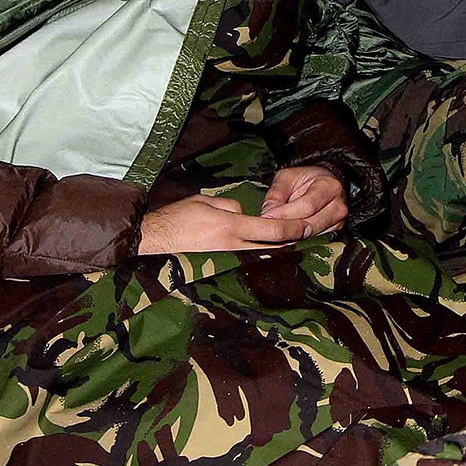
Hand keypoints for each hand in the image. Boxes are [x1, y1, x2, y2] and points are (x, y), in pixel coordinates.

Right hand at [136, 192, 310, 254]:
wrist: (154, 240)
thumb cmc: (178, 217)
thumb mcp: (207, 202)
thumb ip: (231, 207)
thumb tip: (244, 215)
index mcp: (231, 227)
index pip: (271, 229)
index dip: (292, 228)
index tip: (309, 225)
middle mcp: (232, 245)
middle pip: (271, 246)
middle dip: (292, 242)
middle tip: (311, 236)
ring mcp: (225, 257)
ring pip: (260, 254)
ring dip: (278, 250)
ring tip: (296, 245)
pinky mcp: (218, 263)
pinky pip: (245, 258)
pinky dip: (259, 255)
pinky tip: (267, 253)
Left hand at [260, 165, 349, 237]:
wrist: (325, 184)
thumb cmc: (307, 179)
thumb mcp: (288, 177)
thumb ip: (276, 194)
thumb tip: (267, 214)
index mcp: (329, 187)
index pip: (307, 206)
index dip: (285, 214)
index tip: (267, 217)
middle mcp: (338, 206)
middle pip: (310, 226)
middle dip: (285, 229)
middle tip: (266, 230)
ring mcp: (338, 222)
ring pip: (310, 237)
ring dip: (290, 237)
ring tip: (274, 233)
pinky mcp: (333, 233)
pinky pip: (313, 242)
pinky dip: (297, 241)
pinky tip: (286, 237)